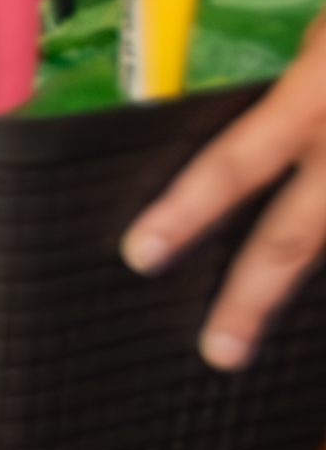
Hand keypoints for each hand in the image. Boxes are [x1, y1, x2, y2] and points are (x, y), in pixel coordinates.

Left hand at [129, 11, 325, 368]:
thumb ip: (296, 97)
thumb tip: (249, 156)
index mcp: (317, 96)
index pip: (238, 163)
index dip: (186, 211)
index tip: (141, 255)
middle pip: (298, 236)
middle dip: (253, 299)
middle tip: (220, 353)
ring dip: (313, 294)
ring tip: (266, 345)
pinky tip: (319, 312)